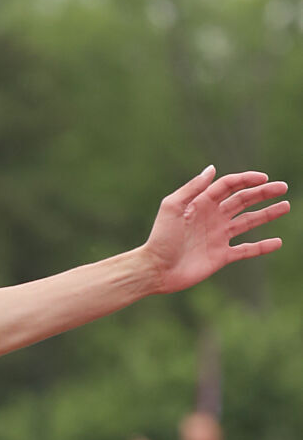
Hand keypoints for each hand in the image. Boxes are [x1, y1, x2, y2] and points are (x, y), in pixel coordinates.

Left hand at [142, 166, 288, 294]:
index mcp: (201, 204)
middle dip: (263, 193)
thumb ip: (192, 188)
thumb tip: (212, 169)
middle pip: (243, 200)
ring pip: (248, 222)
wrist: (154, 270)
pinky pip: (245, 250)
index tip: (263, 179)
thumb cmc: (159, 239)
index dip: (246, 180)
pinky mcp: (220, 257)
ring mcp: (218, 237)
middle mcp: (212, 218)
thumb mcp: (172, 208)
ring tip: (285, 206)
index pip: (229, 186)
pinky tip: (277, 242)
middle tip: (283, 188)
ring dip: (267, 214)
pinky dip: (261, 247)